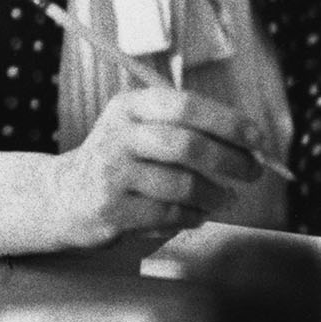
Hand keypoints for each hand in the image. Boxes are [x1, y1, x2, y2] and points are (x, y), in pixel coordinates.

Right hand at [49, 86, 265, 248]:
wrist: (63, 195)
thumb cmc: (118, 160)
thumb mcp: (138, 127)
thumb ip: (184, 127)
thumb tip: (246, 143)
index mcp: (129, 106)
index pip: (185, 105)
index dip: (227, 121)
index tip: (257, 139)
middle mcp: (118, 135)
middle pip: (186, 144)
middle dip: (230, 160)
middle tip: (253, 172)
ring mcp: (112, 173)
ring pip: (181, 185)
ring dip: (214, 195)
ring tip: (225, 199)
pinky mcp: (111, 209)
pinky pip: (168, 214)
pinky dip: (192, 216)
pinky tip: (197, 215)